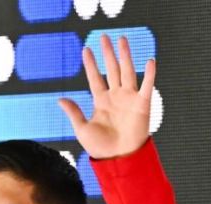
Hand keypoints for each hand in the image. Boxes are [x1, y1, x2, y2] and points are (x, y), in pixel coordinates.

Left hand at [57, 35, 154, 158]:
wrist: (120, 159)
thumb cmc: (101, 148)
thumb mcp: (82, 129)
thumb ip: (74, 112)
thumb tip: (60, 99)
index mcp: (101, 102)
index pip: (95, 78)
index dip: (90, 64)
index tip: (85, 50)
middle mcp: (115, 97)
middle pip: (111, 69)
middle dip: (107, 53)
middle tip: (103, 37)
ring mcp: (129, 99)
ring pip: (127, 72)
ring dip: (125, 56)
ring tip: (122, 40)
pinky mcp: (143, 105)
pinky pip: (147, 86)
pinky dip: (150, 74)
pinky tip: (150, 61)